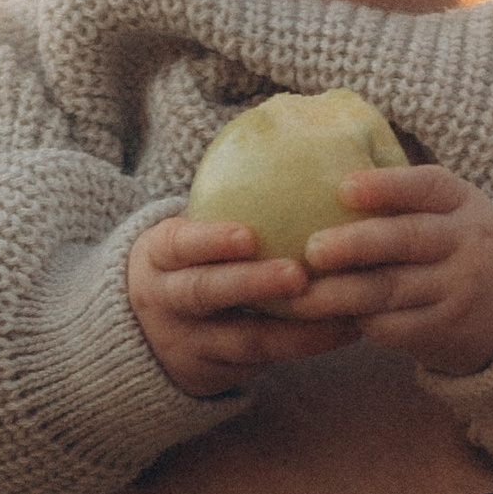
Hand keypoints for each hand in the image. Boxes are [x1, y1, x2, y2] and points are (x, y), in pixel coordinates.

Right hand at [128, 214, 359, 398]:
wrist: (144, 330)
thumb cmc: (191, 260)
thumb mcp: (188, 233)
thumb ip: (227, 200)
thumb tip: (293, 120)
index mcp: (160, 254)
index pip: (179, 244)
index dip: (210, 241)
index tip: (247, 235)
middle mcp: (168, 300)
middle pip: (205, 293)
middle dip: (251, 284)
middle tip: (298, 275)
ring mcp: (190, 342)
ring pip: (243, 341)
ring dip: (296, 328)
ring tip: (343, 311)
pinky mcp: (216, 373)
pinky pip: (266, 363)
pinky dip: (307, 345)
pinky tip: (349, 330)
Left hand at [302, 167, 492, 375]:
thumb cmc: (451, 245)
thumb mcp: (446, 211)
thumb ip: (399, 197)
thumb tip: (316, 175)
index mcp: (461, 201)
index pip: (426, 187)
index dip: (385, 187)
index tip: (343, 189)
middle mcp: (467, 242)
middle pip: (407, 240)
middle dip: (355, 244)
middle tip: (311, 249)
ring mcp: (460, 288)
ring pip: (392, 289)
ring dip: (341, 294)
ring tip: (300, 297)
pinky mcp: (447, 329)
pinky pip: (395, 327)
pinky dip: (359, 322)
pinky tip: (330, 318)